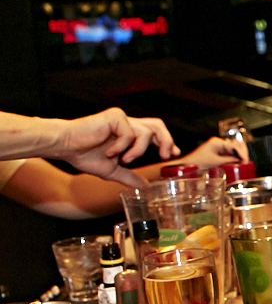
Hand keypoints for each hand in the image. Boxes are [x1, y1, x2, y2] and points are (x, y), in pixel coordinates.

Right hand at [55, 108, 178, 185]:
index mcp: (128, 134)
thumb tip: (145, 187)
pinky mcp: (115, 117)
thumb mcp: (112, 170)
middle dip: (166, 141)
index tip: (175, 154)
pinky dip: (122, 146)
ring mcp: (122, 119)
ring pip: (145, 132)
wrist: (64, 146)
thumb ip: (129, 177)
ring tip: (124, 159)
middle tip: (166, 155)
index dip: (167, 142)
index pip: (155, 133)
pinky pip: (129, 133)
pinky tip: (109, 151)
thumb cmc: (83, 155)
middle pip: (158, 125)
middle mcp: (127, 124)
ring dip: (138, 150)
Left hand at [178, 136, 248, 167]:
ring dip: (240, 155)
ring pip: (234, 149)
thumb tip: (241, 162)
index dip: (242, 153)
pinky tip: (238, 163)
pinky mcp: (218, 152)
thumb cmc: (196, 162)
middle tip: (246, 162)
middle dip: (243, 152)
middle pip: (236, 144)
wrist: (185, 166)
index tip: (246, 160)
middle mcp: (218, 142)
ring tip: (243, 163)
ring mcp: (218, 147)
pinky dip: (235, 157)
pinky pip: (230, 153)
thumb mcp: (215, 162)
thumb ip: (229, 161)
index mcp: (217, 141)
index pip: (235, 144)